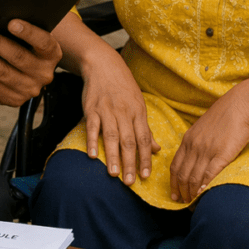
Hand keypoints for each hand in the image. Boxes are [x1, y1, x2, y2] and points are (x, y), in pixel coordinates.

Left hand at [0, 20, 62, 106]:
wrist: (29, 76)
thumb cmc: (26, 46)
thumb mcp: (31, 39)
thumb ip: (20, 30)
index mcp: (52, 54)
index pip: (43, 42)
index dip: (29, 33)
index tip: (12, 23)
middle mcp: (43, 74)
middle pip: (18, 57)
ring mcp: (28, 89)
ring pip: (0, 72)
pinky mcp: (12, 98)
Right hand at [80, 47, 159, 185]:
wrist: (103, 65)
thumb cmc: (123, 86)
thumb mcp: (138, 104)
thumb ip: (145, 128)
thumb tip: (156, 149)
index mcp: (138, 112)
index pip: (143, 139)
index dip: (145, 158)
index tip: (146, 176)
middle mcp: (124, 112)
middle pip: (128, 141)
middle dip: (130, 163)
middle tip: (130, 183)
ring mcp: (107, 110)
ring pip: (111, 136)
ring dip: (113, 156)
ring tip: (114, 174)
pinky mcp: (91, 108)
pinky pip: (92, 127)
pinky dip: (92, 141)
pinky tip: (93, 156)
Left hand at [168, 83, 248, 203]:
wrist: (241, 105)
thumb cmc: (224, 115)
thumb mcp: (203, 127)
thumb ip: (196, 141)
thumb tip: (194, 155)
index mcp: (188, 139)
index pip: (175, 165)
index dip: (173, 182)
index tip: (174, 193)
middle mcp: (194, 146)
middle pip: (182, 174)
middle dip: (181, 190)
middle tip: (182, 202)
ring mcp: (207, 150)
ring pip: (193, 177)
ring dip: (192, 192)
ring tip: (193, 201)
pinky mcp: (222, 154)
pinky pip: (209, 174)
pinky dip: (204, 186)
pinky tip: (203, 194)